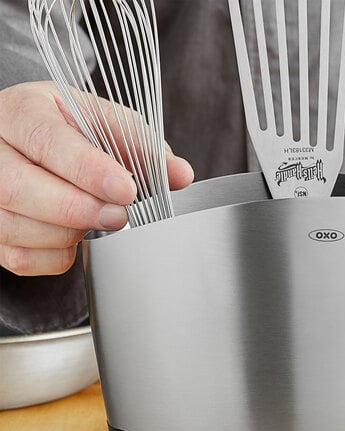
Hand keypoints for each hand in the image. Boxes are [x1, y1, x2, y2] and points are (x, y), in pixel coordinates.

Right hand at [0, 81, 193, 275]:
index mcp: (23, 112)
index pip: (46, 141)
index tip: (126, 190)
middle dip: (77, 209)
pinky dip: (56, 256)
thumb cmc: (73, 130)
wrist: (37, 141)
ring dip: (67, 234)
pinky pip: (19, 257)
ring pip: (14, 226)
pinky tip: (75, 237)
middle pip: (16, 186)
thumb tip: (180, 175)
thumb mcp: (107, 123)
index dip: (88, 170)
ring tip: (98, 221)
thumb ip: (142, 146)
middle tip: (120, 217)